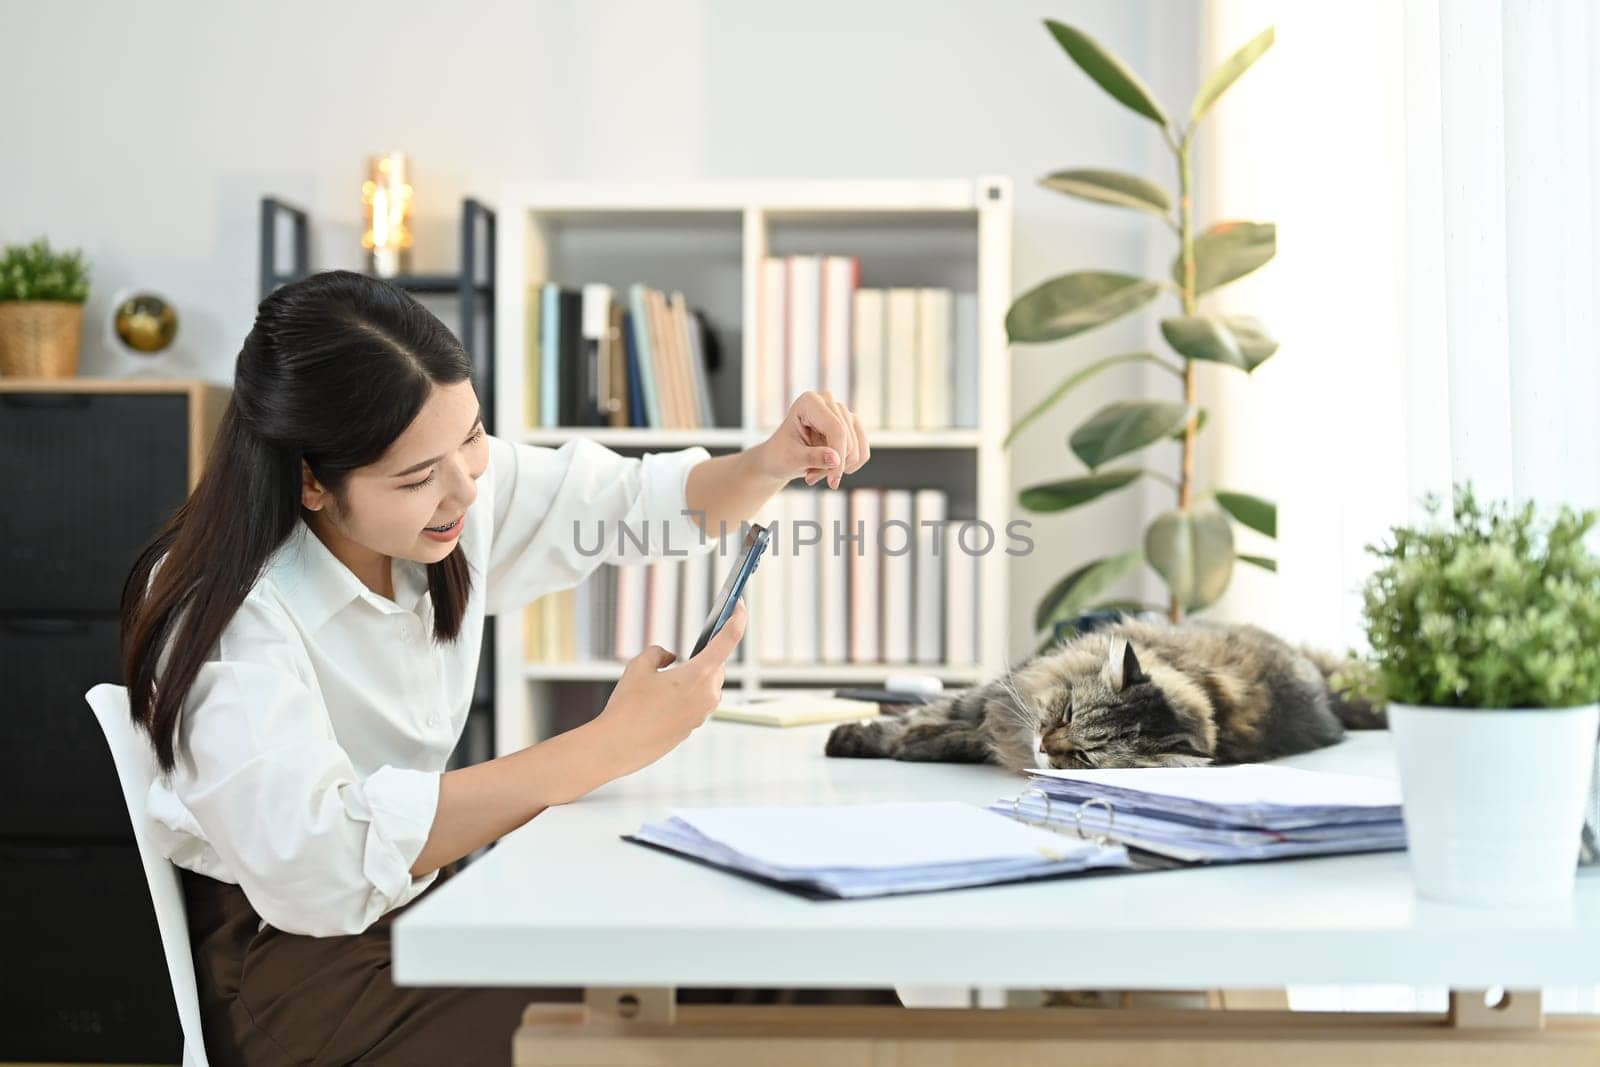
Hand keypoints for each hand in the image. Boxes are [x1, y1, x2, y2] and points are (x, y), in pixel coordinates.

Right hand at [588, 600, 747, 778]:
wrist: (617, 746)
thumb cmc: (628, 706)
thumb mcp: (638, 666)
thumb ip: (659, 653)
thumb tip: (671, 658)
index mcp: (699, 675)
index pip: (728, 639)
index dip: (737, 618)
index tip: (739, 604)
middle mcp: (708, 695)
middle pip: (717, 665)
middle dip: (706, 655)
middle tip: (698, 642)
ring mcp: (702, 714)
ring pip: (708, 686)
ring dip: (697, 676)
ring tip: (676, 671)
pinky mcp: (693, 727)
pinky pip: (697, 703)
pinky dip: (688, 694)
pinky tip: (668, 695)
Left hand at [754, 390, 871, 489]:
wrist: (780, 457)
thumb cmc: (781, 455)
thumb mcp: (792, 459)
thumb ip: (813, 457)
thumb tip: (836, 459)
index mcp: (809, 401)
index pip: (836, 429)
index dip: (838, 457)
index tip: (833, 482)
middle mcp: (829, 401)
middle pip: (848, 440)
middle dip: (833, 466)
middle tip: (810, 478)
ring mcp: (843, 413)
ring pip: (856, 449)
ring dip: (838, 468)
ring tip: (814, 473)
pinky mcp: (853, 426)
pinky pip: (862, 453)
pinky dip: (847, 467)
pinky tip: (828, 469)